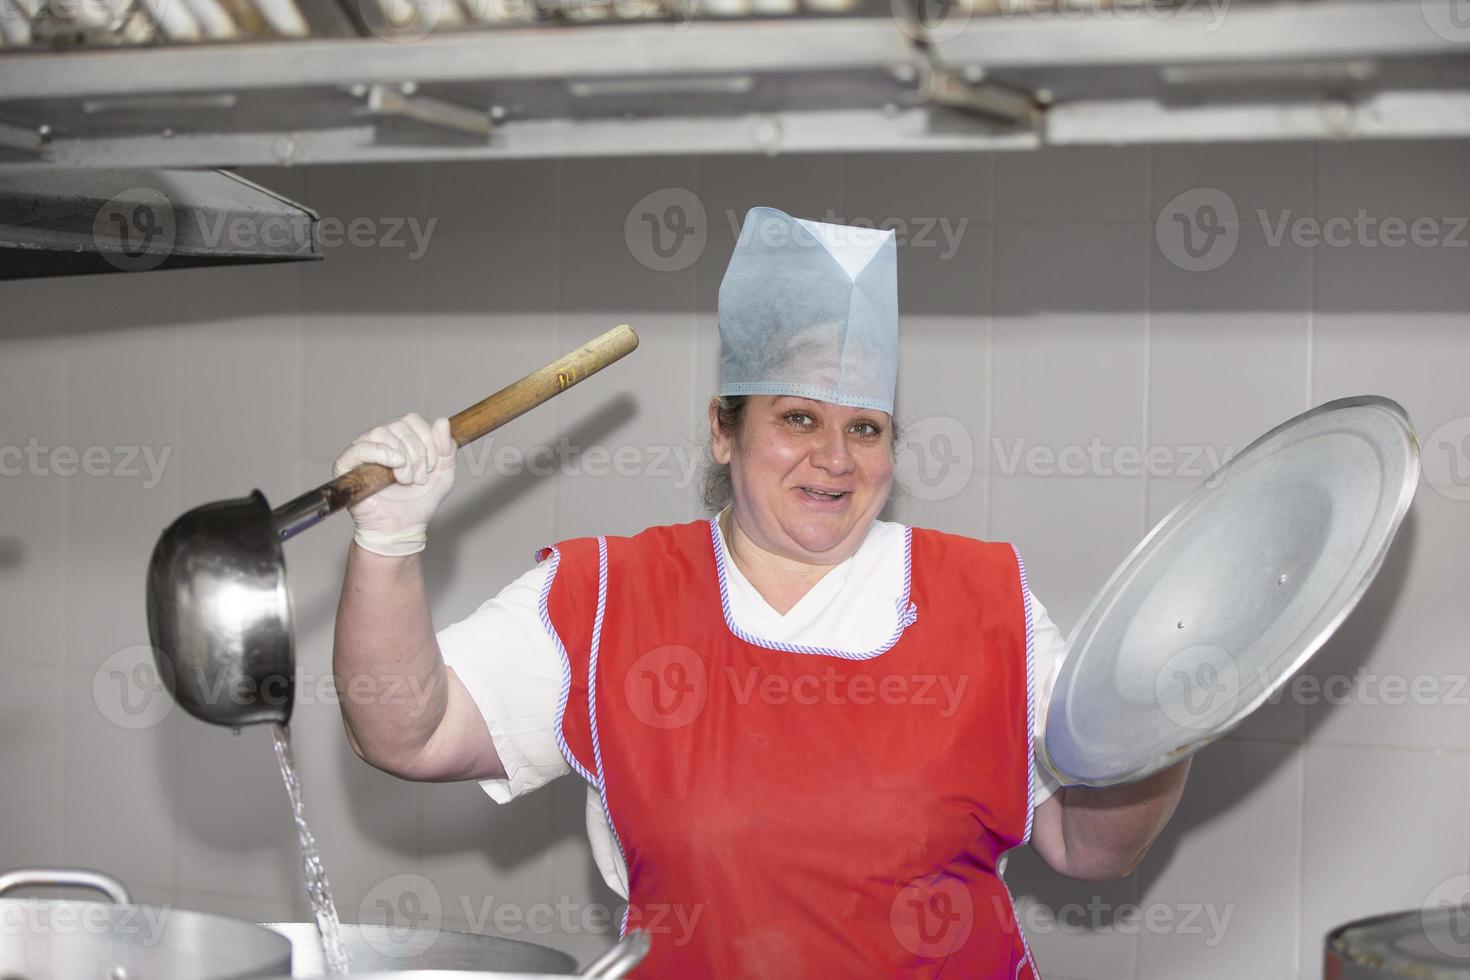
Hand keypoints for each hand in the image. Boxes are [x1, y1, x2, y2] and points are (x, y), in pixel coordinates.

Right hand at [334, 412, 454, 555]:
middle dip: (417, 453)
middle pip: (399, 425)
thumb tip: (442, 421)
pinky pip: (362, 447)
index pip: (413, 420)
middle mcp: (381, 439)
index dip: (428, 439)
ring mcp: (363, 449)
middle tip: (419, 477)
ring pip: (382, 432)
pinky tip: (395, 466)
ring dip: (403, 457)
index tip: (434, 466)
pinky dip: (382, 453)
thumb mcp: (444, 473)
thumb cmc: (419, 501)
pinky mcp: (347, 464)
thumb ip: (447, 448)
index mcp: (401, 437)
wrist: (402, 527)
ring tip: (406, 480)